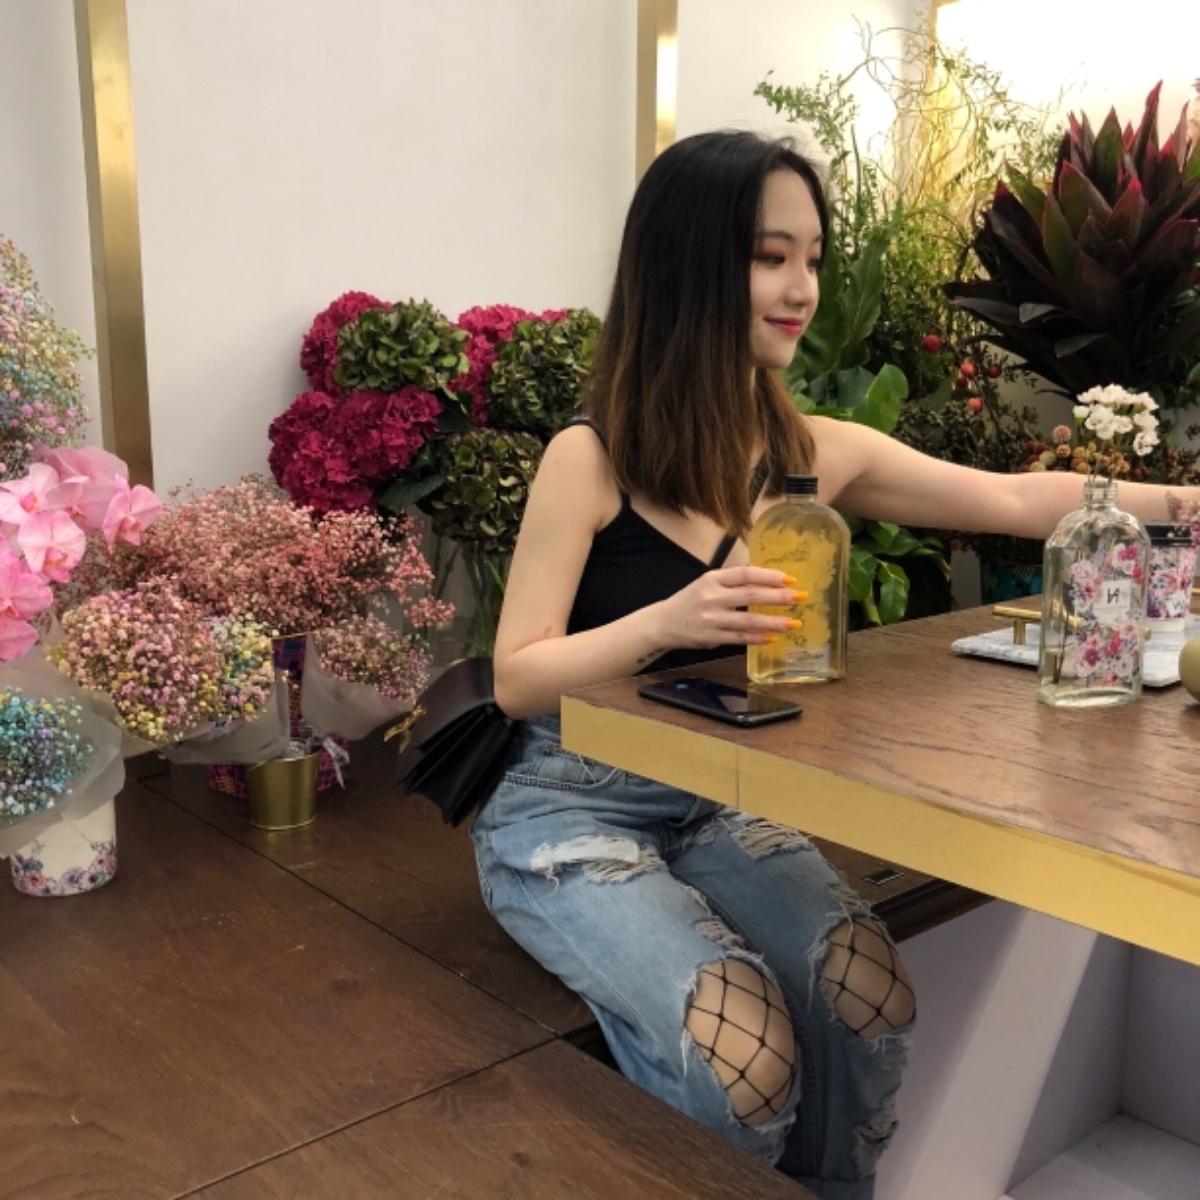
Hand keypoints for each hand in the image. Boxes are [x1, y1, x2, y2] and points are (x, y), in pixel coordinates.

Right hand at [654, 566, 805, 649]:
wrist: (662, 623)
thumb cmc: (691, 601)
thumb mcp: (707, 583)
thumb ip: (733, 582)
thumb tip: (769, 581)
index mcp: (712, 579)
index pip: (745, 574)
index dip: (769, 576)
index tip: (790, 579)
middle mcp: (711, 597)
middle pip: (750, 596)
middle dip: (779, 597)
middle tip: (800, 598)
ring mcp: (711, 619)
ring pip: (748, 621)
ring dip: (774, 622)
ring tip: (794, 623)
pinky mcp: (710, 638)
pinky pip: (739, 638)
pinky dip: (757, 638)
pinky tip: (773, 638)